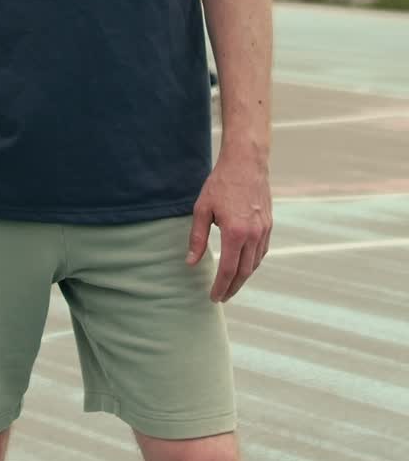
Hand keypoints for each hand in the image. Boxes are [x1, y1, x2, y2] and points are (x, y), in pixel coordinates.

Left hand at [185, 151, 271, 302]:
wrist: (246, 163)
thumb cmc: (221, 183)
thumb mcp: (202, 209)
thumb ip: (197, 238)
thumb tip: (191, 262)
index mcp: (235, 233)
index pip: (228, 270)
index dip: (220, 287)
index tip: (213, 297)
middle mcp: (253, 235)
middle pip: (244, 272)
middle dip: (232, 287)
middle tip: (222, 297)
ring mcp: (264, 230)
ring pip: (255, 264)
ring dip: (243, 278)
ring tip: (231, 285)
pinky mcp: (269, 225)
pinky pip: (262, 252)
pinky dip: (253, 263)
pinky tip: (245, 265)